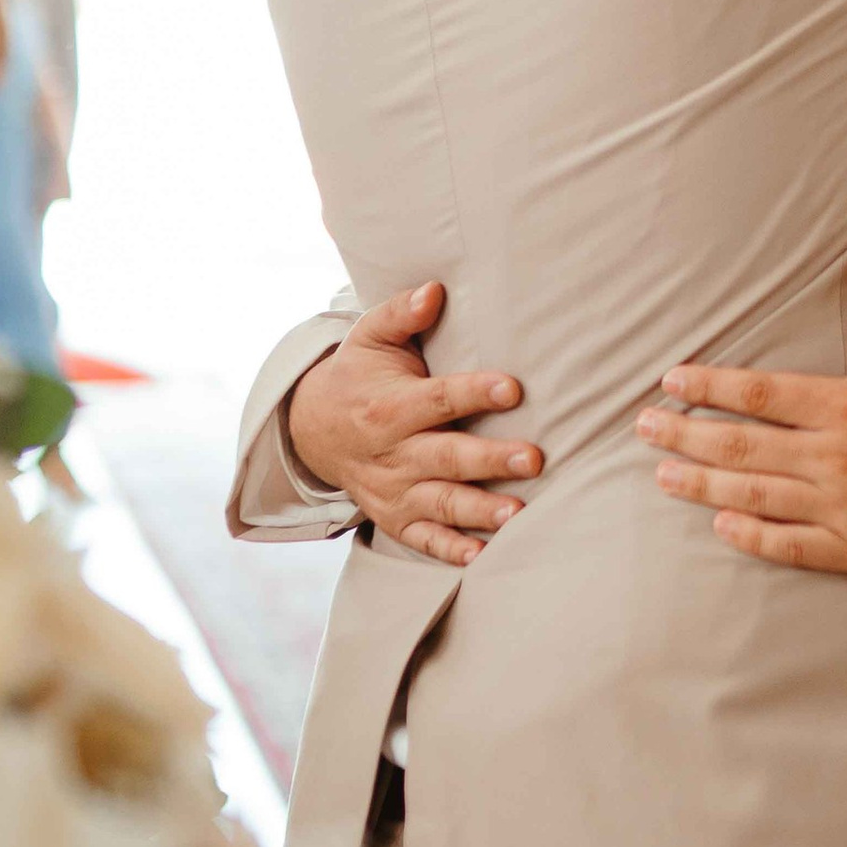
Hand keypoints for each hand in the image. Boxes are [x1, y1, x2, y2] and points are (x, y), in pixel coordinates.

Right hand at [286, 283, 542, 566]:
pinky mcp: (394, 518)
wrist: (313, 429)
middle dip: (489, 460)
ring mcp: (393, 491)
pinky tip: (482, 555)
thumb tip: (435, 290)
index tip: (513, 387)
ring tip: (517, 514)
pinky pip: (422, 539)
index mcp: (389, 407)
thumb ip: (401, 314)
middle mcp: (391, 453)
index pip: (438, 400)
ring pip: (439, 504)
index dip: (474, 393)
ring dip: (478, 511)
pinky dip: (449, 550)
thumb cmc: (358, 375)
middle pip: (445, 457)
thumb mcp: (370, 337)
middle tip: (533, 458)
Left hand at [638, 255, 846, 577]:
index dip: (708, 386)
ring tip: (663, 475)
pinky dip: (751, 536)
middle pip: (741, 446)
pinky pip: (792, 545)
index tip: (672, 380)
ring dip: (702, 486)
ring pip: (755, 496)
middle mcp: (838, 457)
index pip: (758, 393)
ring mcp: (845, 506)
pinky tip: (722, 526)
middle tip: (643, 427)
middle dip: (685, 435)